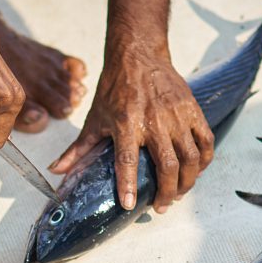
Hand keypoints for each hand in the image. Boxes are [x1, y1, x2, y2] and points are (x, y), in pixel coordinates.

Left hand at [49, 47, 212, 211]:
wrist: (137, 55)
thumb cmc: (114, 89)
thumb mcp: (94, 119)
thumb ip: (77, 148)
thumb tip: (56, 170)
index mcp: (125, 123)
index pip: (126, 160)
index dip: (128, 184)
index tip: (130, 205)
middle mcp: (153, 121)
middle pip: (168, 165)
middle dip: (167, 192)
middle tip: (162, 206)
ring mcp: (176, 115)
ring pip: (191, 157)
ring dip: (188, 182)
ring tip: (179, 194)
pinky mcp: (192, 109)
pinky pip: (206, 140)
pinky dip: (204, 160)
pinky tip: (196, 171)